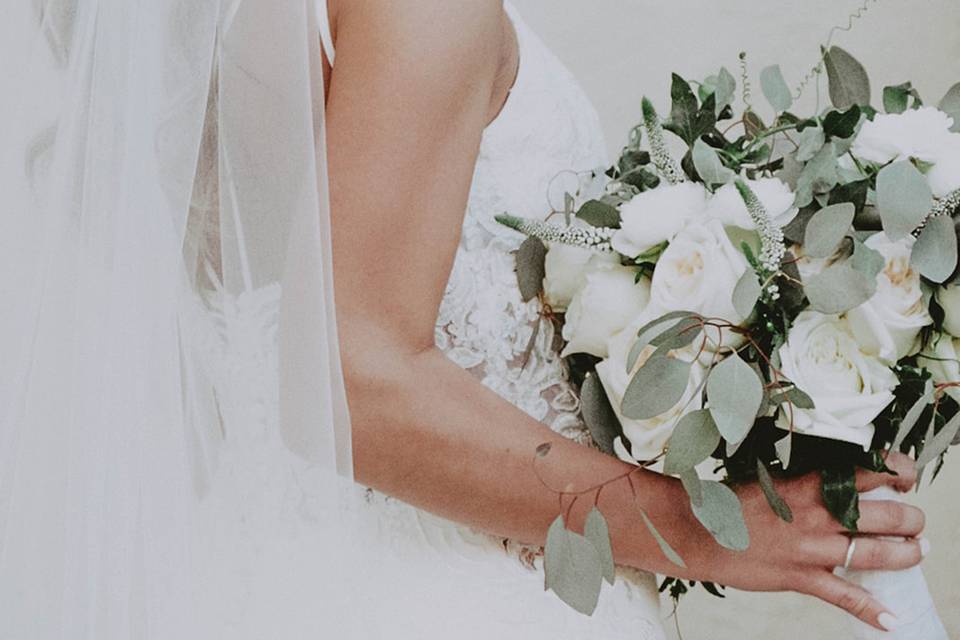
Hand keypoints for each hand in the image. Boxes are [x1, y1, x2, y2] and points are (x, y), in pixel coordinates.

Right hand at [676, 453, 924, 631]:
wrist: (696, 530)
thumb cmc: (730, 501)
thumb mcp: (772, 479)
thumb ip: (807, 480)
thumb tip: (838, 478)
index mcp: (810, 483)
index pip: (872, 471)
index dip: (900, 472)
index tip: (905, 476)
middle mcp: (818, 514)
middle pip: (888, 516)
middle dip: (912, 518)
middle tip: (915, 520)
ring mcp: (811, 548)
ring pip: (878, 553)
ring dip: (908, 554)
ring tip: (918, 550)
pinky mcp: (801, 577)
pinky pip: (845, 597)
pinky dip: (871, 610)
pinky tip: (891, 620)